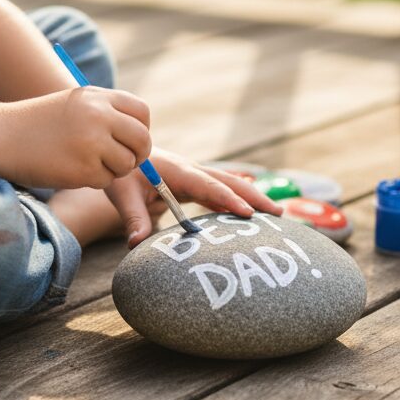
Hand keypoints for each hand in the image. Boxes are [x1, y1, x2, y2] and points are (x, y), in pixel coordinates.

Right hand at [0, 86, 151, 189]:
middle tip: (120, 161)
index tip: (129, 140)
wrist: (1, 136)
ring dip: (112, 170)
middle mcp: (99, 116)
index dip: (141, 129)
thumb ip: (106, 113)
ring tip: (86, 163)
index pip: (142, 112)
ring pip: (127, 164)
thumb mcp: (74, 104)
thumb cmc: (38, 124)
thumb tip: (140, 138)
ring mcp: (92, 142)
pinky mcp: (84, 169)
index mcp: (97, 96)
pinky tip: (71, 170)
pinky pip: (106, 181)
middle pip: (142, 140)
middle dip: (136, 155)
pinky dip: (93, 181)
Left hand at [105, 148, 284, 246]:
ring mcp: (195, 176)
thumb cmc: (123, 174)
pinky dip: (237, 202)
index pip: (208, 186)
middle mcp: (192, 171)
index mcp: (178, 171)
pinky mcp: (194, 183)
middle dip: (254, 196)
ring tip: (277, 214)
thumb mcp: (123, 194)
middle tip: (278, 213)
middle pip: (229, 182)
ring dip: (252, 198)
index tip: (248, 213)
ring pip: (230, 186)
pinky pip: (221, 192)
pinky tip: (252, 216)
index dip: (228, 200)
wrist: (121, 155)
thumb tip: (137, 245)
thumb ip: (133, 218)